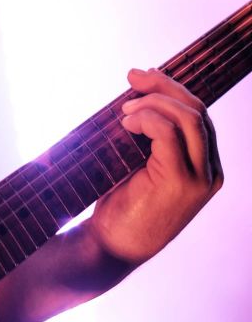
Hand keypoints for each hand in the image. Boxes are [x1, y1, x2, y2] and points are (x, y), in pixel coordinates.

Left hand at [87, 67, 222, 266]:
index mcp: (205, 165)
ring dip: (154, 102)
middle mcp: (210, 171)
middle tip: (132, 78)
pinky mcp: (181, 183)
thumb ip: (151, 133)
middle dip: (164, 86)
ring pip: (189, 117)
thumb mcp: (141, 161)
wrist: (111, 245)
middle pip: (197, 110)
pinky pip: (169, 133)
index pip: (198, 114)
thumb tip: (139, 90)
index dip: (171, 89)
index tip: (141, 76)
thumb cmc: (122, 202)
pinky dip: (147, 119)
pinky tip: (127, 123)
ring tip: (125, 110)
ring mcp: (199, 178)